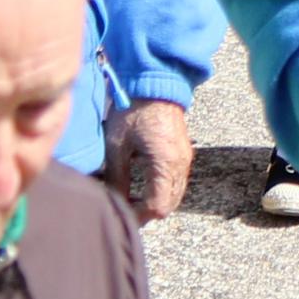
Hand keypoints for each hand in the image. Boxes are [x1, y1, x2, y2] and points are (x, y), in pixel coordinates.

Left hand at [104, 100, 193, 220]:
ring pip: (175, 194)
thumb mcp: (117, 146)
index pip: (157, 207)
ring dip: (156, 201)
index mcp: (165, 163)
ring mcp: (185, 157)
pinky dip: (163, 189)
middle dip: (148, 212)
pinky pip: (177, 181)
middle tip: (125, 210)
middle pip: (170, 204)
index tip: (121, 214)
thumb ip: (117, 178)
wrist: (154, 81)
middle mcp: (180, 163)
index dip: (139, 217)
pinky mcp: (184, 151)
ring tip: (132, 198)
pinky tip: (143, 184)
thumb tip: (113, 202)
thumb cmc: (132, 110)